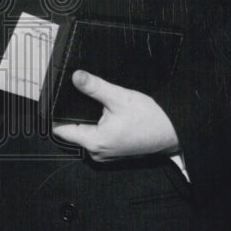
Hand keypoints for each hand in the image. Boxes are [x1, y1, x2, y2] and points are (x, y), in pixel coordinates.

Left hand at [51, 70, 179, 161]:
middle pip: (73, 130)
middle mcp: (97, 152)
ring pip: (85, 132)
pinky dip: (98, 124)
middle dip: (74, 112)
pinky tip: (106, 114)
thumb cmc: (151, 120)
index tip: (55, 99)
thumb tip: (76, 76)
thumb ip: (95, 87)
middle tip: (78, 95)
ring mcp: (105, 153)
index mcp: (94, 143)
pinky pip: (97, 136)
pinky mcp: (113, 150)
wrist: (174, 131)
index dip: (56, 113)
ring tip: (95, 104)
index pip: (61, 130)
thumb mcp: (120, 98)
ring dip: (87, 118)